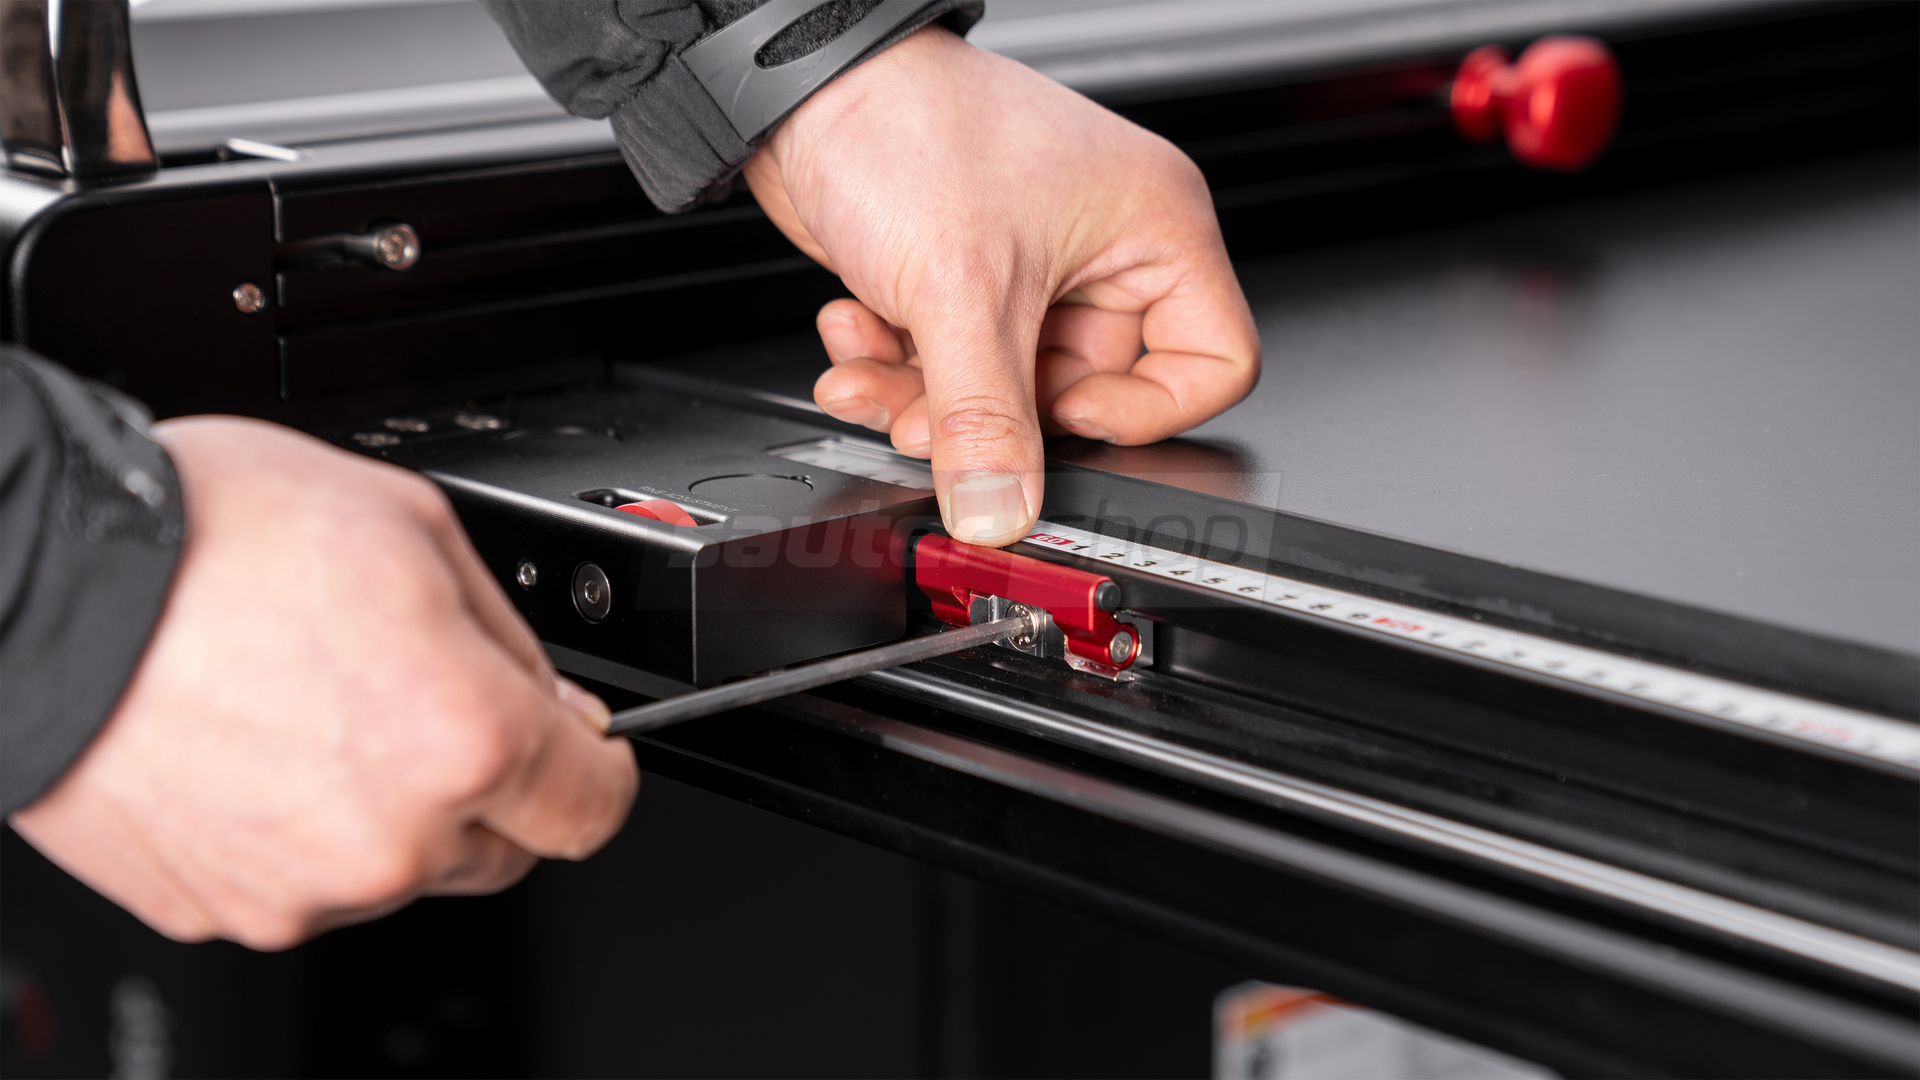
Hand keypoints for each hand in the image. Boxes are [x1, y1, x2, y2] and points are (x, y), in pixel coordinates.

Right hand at [9, 418, 636, 949]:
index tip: (586, 749)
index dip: (599, 768)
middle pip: (502, 846)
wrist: (35, 580)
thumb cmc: (206, 537)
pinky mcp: (221, 909)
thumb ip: (510, 639)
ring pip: (402, 866)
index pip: (594, 809)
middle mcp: (393, 835)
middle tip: (421, 696)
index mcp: (465, 740)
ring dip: (392, 806)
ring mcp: (301, 887)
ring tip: (314, 703)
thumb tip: (555, 701)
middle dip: (491, 782)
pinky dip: (303, 829)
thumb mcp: (414, 529)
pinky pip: (304, 882)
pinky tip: (259, 744)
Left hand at [744, 25, 1259, 546]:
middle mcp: (1104, 253)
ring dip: (929, 400)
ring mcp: (1033, 270)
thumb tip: (1004, 508)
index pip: (1211, 364)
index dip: (1141, 411)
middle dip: (993, 415)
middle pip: (1084, 392)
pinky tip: (857, 335)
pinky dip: (898, 364)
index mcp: (1156, 231)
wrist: (806, 86)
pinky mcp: (967, 282)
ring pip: (1005, 390)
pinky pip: (952, 364)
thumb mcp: (961, 290)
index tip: (1067, 417)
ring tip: (876, 379)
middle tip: (933, 418)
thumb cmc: (911, 122)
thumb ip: (984, 419)